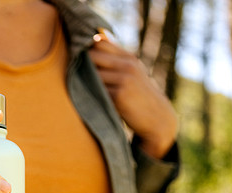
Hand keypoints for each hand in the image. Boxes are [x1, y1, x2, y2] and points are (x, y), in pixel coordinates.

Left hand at [88, 33, 177, 158]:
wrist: (156, 117)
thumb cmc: (139, 94)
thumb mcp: (132, 71)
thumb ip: (115, 56)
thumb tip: (98, 35)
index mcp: (129, 58)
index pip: (99, 42)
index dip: (85, 48)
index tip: (77, 57)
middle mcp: (127, 65)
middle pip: (92, 55)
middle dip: (81, 64)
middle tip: (75, 74)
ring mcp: (124, 80)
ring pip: (91, 73)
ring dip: (83, 80)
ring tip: (82, 88)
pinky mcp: (118, 96)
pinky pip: (95, 90)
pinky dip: (90, 93)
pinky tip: (90, 98)